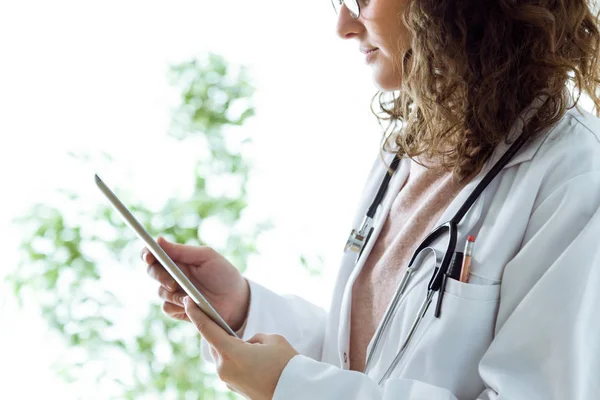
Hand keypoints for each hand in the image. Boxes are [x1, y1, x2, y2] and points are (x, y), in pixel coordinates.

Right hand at [141, 237, 249, 330]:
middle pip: (152, 272)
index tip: (149, 256)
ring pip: (160, 292)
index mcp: (179, 259)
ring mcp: (175, 293)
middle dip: (159, 276)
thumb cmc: (224, 275)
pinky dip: (177, 306)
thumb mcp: (207, 257)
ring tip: (191, 296)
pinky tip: (191, 306)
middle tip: (173, 282)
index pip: (155, 254)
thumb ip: (182, 250)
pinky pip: (167, 308)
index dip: (147, 253)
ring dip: (172, 294)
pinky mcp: (179, 309)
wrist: (237, 301)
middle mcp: (174, 275)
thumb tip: (159, 240)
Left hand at [183, 296, 298, 399]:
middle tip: (222, 318)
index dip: (195, 313)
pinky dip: (235, 359)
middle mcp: (224, 368)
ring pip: (222, 355)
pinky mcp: (234, 388)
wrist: (296, 391)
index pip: (206, 329)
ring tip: (247, 344)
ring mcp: (228, 380)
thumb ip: (253, 337)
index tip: (187, 301)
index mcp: (231, 353)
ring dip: (229, 347)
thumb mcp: (271, 339)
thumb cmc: (286, 364)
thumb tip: (246, 344)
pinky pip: (229, 367)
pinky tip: (250, 357)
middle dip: (219, 331)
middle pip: (214, 343)